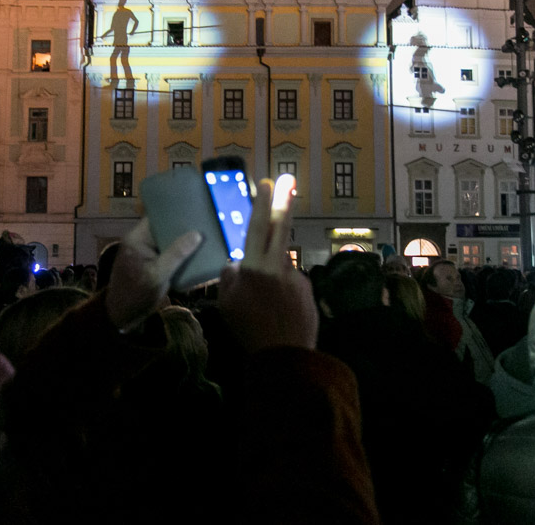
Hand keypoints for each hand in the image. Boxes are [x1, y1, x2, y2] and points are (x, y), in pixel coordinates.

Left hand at [105, 219, 201, 331]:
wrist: (124, 316)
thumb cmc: (137, 294)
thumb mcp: (157, 275)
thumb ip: (176, 254)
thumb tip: (196, 234)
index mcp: (137, 238)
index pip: (157, 217)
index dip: (175, 212)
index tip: (195, 209)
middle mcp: (142, 240)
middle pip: (165, 227)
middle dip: (183, 227)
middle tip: (207, 223)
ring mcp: (148, 252)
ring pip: (169, 240)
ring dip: (184, 240)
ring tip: (207, 235)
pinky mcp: (154, 262)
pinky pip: (170, 252)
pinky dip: (181, 253)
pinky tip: (198, 253)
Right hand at [217, 178, 317, 351]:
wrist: (286, 356)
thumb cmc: (249, 330)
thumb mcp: (227, 305)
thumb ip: (230, 278)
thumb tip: (235, 263)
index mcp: (255, 267)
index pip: (258, 227)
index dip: (262, 203)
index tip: (267, 183)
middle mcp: (278, 266)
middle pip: (281, 227)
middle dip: (284, 201)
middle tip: (288, 180)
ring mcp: (296, 277)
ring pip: (281, 264)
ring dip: (274, 274)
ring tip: (264, 304)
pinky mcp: (308, 290)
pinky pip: (291, 284)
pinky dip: (283, 292)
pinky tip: (278, 312)